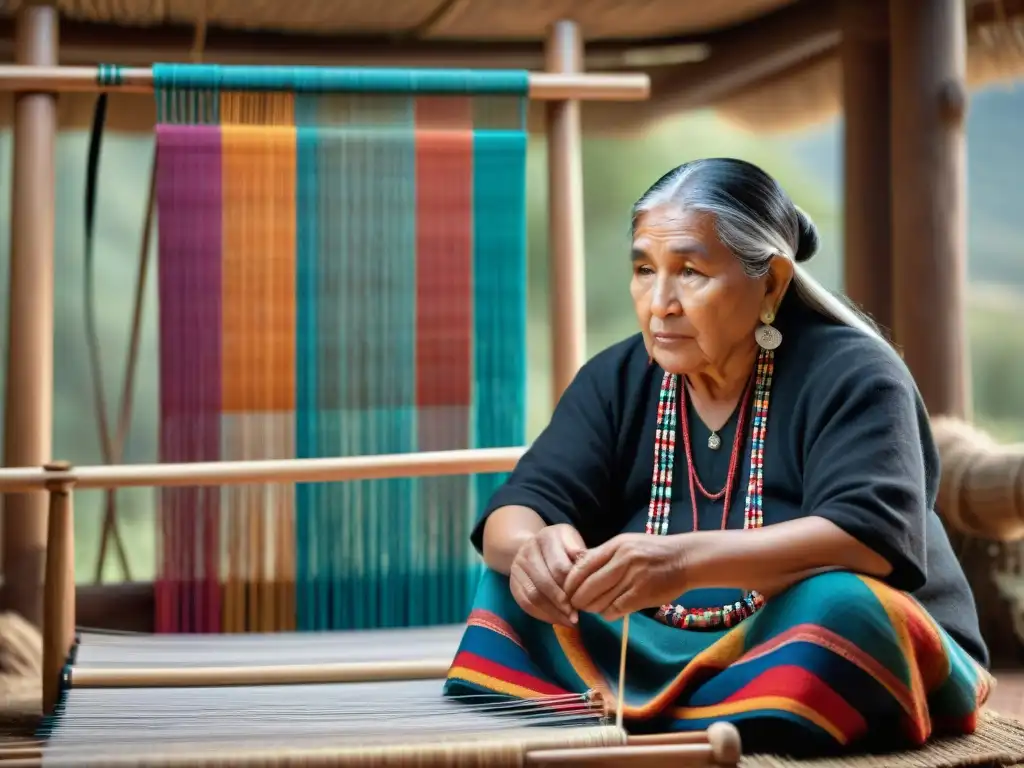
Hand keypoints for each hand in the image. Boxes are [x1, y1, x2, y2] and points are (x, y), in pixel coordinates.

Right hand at [510, 524, 586, 627]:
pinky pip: (525, 603)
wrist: (534, 545)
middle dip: (562, 603)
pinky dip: (542, 615)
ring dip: (552, 612)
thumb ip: (580, 555)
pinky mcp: (513, 582)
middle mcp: (528, 549)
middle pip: (545, 582)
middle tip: (576, 616)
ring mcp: (517, 566)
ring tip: (568, 622)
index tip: (585, 599)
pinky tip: (556, 620)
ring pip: (534, 595)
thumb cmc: (562, 546)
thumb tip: (588, 574)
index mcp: (547, 537)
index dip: (572, 586)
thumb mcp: (573, 542)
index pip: (559, 567)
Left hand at [563, 533, 688, 620]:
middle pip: (587, 586)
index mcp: (616, 546)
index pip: (582, 566)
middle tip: (576, 605)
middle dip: (577, 600)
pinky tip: (608, 612)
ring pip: (600, 601)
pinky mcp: (643, 595)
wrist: (685, 559)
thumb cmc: (653, 551)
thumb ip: (603, 555)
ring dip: (592, 608)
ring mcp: (634, 578)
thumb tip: (576, 566)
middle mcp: (623, 560)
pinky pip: (615, 609)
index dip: (570, 583)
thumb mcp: (626, 544)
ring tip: (593, 608)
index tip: (567, 591)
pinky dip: (608, 614)